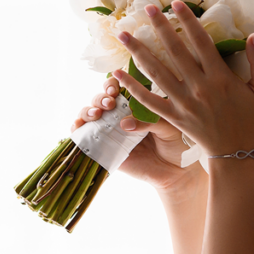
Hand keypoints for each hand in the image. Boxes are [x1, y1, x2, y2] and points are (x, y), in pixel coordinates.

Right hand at [70, 77, 205, 191]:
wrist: (175, 171)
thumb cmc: (177, 143)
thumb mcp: (168, 126)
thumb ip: (149, 121)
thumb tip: (124, 124)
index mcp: (138, 102)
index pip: (121, 85)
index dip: (114, 82)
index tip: (117, 87)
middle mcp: (122, 113)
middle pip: (103, 97)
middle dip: (102, 96)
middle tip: (110, 102)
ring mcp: (111, 129)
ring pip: (90, 112)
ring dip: (89, 109)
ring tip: (98, 114)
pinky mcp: (103, 147)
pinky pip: (84, 135)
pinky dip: (77, 127)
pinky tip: (79, 125)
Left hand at [111, 0, 253, 157]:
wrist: (238, 154)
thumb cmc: (253, 120)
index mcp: (220, 78)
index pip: (201, 42)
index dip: (188, 21)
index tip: (176, 3)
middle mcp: (199, 87)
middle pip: (174, 51)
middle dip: (160, 28)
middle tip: (147, 8)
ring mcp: (184, 103)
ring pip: (156, 72)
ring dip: (138, 52)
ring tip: (123, 34)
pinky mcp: (174, 117)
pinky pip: (148, 101)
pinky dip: (132, 88)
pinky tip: (118, 74)